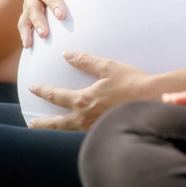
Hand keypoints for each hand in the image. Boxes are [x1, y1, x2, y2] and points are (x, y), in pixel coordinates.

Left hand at [27, 51, 157, 130]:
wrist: (153, 99)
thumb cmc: (132, 81)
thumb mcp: (107, 66)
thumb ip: (85, 60)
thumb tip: (67, 55)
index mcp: (84, 99)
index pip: (56, 96)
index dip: (43, 91)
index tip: (32, 87)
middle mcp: (86, 116)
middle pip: (58, 122)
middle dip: (43, 123)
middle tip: (32, 123)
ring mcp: (95, 126)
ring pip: (70, 130)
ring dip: (57, 129)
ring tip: (50, 128)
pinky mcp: (104, 129)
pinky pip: (83, 132)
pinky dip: (73, 131)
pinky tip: (74, 129)